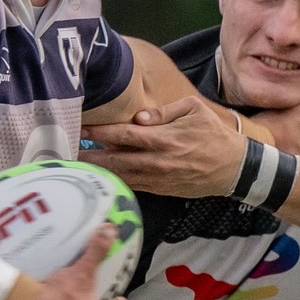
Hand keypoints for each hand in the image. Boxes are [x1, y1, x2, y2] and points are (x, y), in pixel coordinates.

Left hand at [86, 94, 243, 197]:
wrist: (233, 168)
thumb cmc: (213, 134)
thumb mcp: (193, 110)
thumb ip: (164, 111)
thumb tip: (139, 116)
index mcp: (164, 138)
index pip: (124, 133)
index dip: (100, 130)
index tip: (81, 125)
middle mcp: (157, 161)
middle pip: (115, 158)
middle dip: (90, 155)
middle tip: (66, 151)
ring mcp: (158, 178)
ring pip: (120, 175)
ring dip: (98, 171)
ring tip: (76, 165)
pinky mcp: (160, 190)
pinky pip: (132, 185)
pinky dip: (114, 181)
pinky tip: (99, 176)